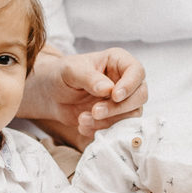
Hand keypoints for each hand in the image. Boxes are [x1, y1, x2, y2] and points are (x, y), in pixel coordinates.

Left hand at [20, 47, 146, 148]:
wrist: (51, 95)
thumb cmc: (62, 74)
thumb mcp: (71, 71)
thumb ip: (89, 78)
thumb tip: (108, 90)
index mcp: (118, 62)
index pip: (137, 71)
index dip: (130, 85)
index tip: (114, 96)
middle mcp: (125, 81)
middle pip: (140, 96)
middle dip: (118, 108)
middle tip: (95, 111)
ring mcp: (122, 101)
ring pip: (131, 115)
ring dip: (108, 121)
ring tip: (82, 119)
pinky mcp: (115, 118)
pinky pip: (119, 128)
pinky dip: (102, 130)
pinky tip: (83, 127)